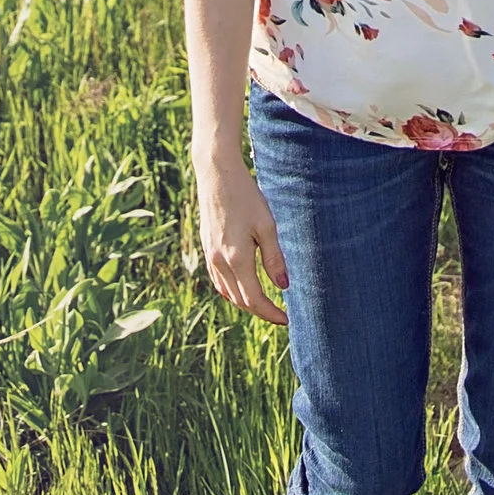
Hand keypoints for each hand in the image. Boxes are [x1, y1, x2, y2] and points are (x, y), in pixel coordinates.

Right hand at [195, 159, 290, 322]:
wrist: (217, 174)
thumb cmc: (246, 196)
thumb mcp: (266, 226)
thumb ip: (274, 258)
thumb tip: (283, 287)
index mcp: (236, 259)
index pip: (254, 299)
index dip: (270, 313)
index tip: (286, 320)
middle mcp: (219, 262)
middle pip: (239, 300)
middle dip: (260, 311)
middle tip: (279, 315)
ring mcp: (210, 255)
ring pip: (227, 292)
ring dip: (245, 303)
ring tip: (264, 304)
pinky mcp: (206, 247)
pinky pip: (218, 280)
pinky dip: (231, 290)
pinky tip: (241, 287)